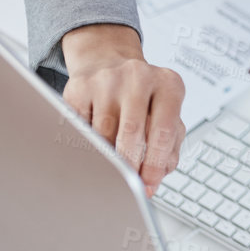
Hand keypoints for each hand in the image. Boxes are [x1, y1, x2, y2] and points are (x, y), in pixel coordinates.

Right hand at [61, 23, 186, 196]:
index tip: (148, 186)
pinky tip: (91, 147)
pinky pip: (80, 127)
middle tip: (126, 185)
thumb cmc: (143, 96)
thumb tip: (158, 176)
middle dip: (128, 166)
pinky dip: (85, 143)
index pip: (165, 131)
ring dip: (105, 157)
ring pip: (103, 133)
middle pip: (131, 132)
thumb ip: (170, 145)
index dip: (155, 164)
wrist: (109, 64)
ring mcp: (107, 79)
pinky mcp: (79, 86)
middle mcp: (140, 76)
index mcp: (169, 85)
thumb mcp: (166, 112)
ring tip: (109, 167)